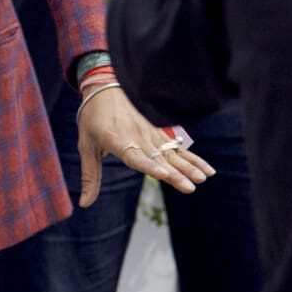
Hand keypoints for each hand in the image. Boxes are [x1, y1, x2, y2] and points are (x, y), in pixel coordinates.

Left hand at [76, 85, 212, 201]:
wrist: (105, 86)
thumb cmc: (93, 119)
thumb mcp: (86, 146)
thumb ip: (90, 176)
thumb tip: (84, 204)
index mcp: (117, 140)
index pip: (135, 156)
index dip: (149, 165)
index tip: (162, 173)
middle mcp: (137, 137)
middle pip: (160, 157)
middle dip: (176, 172)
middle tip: (191, 186)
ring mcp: (150, 134)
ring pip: (173, 153)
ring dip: (189, 166)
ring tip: (203, 178)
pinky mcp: (158, 132)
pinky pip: (177, 148)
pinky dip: (192, 158)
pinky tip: (207, 170)